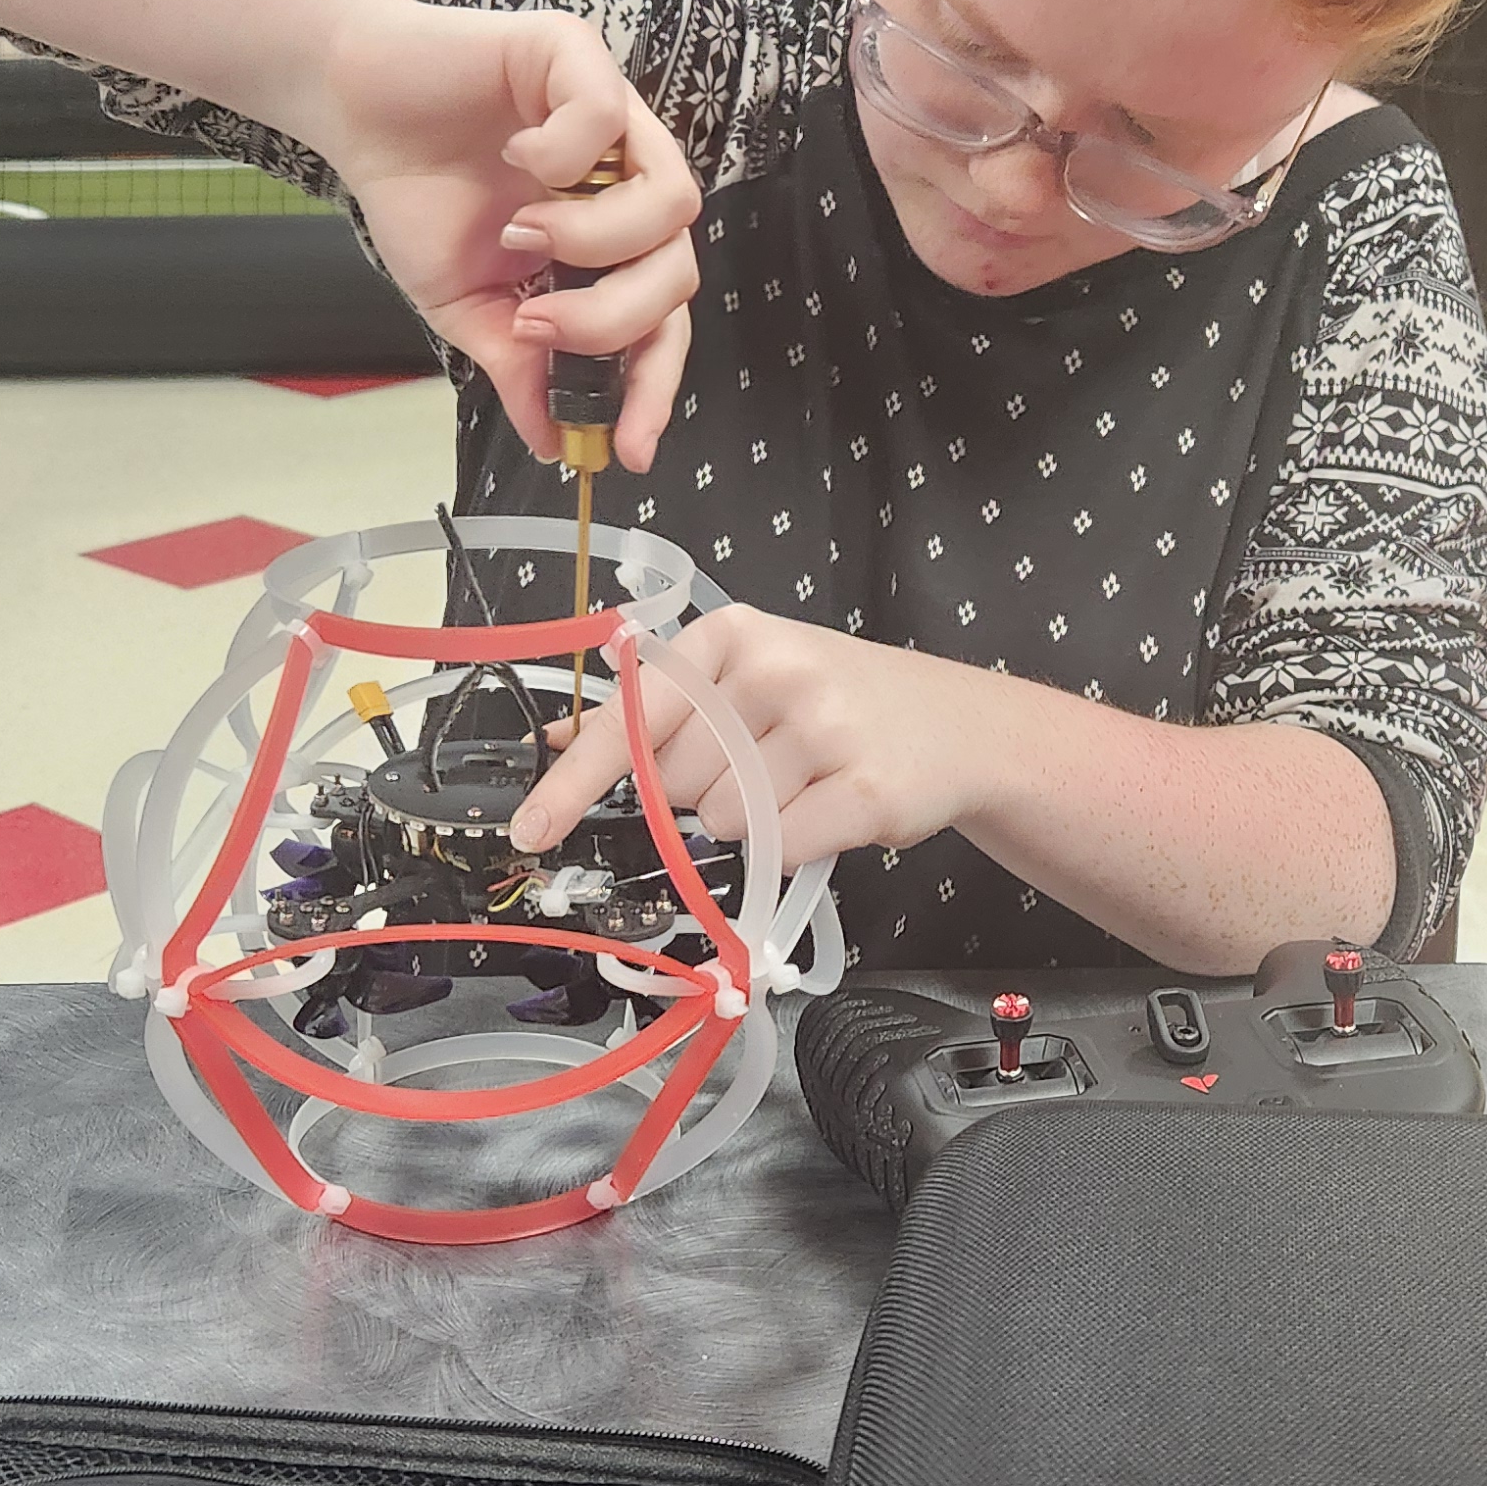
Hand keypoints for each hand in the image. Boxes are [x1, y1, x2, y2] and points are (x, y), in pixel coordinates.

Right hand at [314, 1, 702, 466]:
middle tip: (534, 321)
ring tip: (522, 234)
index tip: (626, 446)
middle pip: (680, 271)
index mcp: (608, 244)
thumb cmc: (416, 192)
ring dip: (593, 240)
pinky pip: (609, 117)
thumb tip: (551, 441)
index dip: (654, 386)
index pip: (663, 323)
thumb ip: (516, 365)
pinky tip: (516, 158)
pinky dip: (561, 154)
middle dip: (611, 318)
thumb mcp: (466, 304)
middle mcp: (626, 182)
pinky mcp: (579, 58)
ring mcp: (614, 120)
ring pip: (672, 201)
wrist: (353, 104)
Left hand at [509, 607, 1000, 866]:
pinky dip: (793, 846)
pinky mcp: (864, 790)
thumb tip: (559, 739)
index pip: (630, 718)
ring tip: (803, 782)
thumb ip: (656, 706)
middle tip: (762, 764)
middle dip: (701, 792)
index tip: (530, 828)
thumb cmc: (837, 703)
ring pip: (722, 823)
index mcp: (730, 637)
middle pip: (672, 783)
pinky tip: (830, 807)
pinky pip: (779, 848)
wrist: (956, 725)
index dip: (572, 782)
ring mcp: (823, 727)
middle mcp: (773, 670)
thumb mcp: (745, 676)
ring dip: (752, 822)